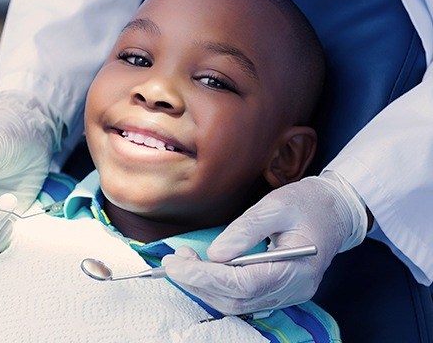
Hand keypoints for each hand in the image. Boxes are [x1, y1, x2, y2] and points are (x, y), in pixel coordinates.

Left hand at [162, 172, 367, 314]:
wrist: (334, 211)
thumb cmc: (308, 204)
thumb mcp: (276, 206)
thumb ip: (246, 230)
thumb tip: (215, 254)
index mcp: (297, 270)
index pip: (243, 284)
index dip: (206, 277)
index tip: (177, 263)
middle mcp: (293, 290)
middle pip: (236, 300)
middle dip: (198, 282)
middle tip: (173, 260)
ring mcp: (286, 295)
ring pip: (236, 304)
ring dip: (203, 286)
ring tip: (182, 262)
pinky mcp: (277, 291)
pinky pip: (242, 298)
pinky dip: (215, 287)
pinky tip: (200, 270)